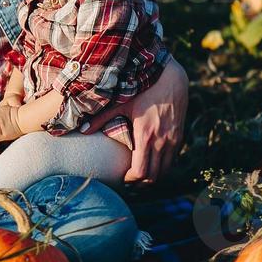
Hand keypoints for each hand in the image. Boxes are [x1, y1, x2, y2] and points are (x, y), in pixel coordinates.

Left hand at [91, 60, 187, 184]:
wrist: (170, 79)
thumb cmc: (143, 89)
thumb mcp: (121, 102)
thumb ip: (101, 118)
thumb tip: (81, 130)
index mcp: (145, 135)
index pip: (141, 171)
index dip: (131, 179)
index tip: (122, 177)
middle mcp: (162, 141)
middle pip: (153, 176)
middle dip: (140, 182)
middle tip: (128, 179)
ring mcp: (173, 140)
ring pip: (165, 171)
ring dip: (153, 176)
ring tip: (139, 174)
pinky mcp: (179, 137)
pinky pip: (172, 160)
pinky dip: (162, 166)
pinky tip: (152, 161)